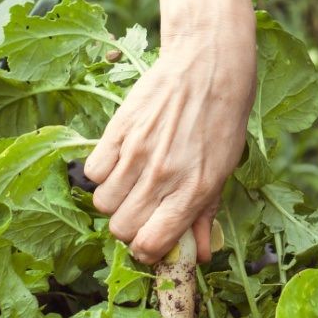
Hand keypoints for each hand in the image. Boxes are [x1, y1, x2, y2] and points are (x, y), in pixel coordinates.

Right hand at [84, 0, 255, 263]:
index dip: (147, 250)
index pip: (151, 244)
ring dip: (114, 201)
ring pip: (103, 204)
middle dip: (130, 226)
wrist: (209, 63)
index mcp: (194, 191)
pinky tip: (120, 162)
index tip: (151, 241)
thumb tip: (200, 254)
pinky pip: (93, 171)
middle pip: (121, 229)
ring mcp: (137, 153)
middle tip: (142, 210)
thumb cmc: (223, 116)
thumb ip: (207, 215)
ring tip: (130, 184)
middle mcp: (163, 176)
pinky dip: (102, 173)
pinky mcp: (118, 130)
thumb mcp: (224, 169)